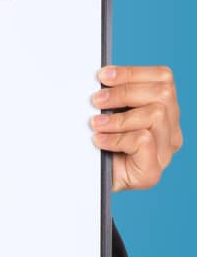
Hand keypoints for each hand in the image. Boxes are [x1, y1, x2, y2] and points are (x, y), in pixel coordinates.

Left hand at [93, 65, 181, 191]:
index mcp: (164, 111)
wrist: (86, 184)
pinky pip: (144, 140)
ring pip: (156, 114)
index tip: (102, 76)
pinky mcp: (152, 172)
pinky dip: (117, 138)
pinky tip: (100, 142)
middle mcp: (170, 131)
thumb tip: (100, 76)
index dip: (132, 72)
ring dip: (119, 118)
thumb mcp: (105, 113)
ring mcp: (164, 153)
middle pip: (163, 93)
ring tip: (96, 125)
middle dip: (123, 92)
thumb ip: (111, 95)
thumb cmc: (96, 145)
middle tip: (95, 101)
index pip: (163, 78)